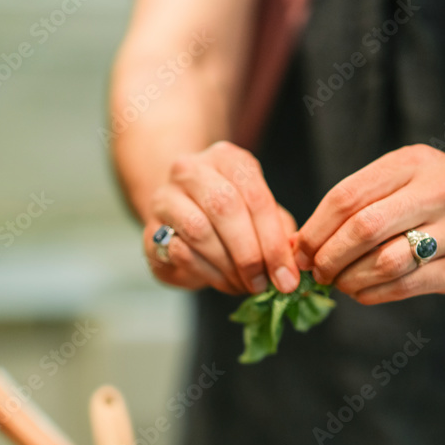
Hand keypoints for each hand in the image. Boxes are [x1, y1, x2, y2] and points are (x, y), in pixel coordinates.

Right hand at [144, 141, 299, 295]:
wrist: (181, 219)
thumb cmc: (231, 218)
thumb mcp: (262, 218)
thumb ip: (280, 232)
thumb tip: (293, 258)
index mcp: (228, 159)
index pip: (256, 196)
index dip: (274, 242)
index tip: (286, 277)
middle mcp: (192, 169)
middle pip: (225, 208)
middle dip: (250, 254)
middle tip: (263, 284)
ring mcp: (166, 197)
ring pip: (199, 230)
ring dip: (227, 266)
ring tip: (244, 285)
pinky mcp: (151, 228)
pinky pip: (179, 251)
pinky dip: (207, 273)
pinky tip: (223, 282)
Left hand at [296, 144, 444, 304]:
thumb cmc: (433, 193)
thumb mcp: (402, 176)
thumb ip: (356, 202)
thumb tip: (299, 245)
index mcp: (413, 163)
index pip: (347, 197)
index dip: (315, 230)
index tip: (300, 250)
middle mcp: (440, 192)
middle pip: (364, 229)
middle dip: (329, 257)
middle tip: (316, 272)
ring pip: (385, 263)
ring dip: (350, 279)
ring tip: (339, 282)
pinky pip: (405, 287)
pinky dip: (372, 294)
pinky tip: (361, 291)